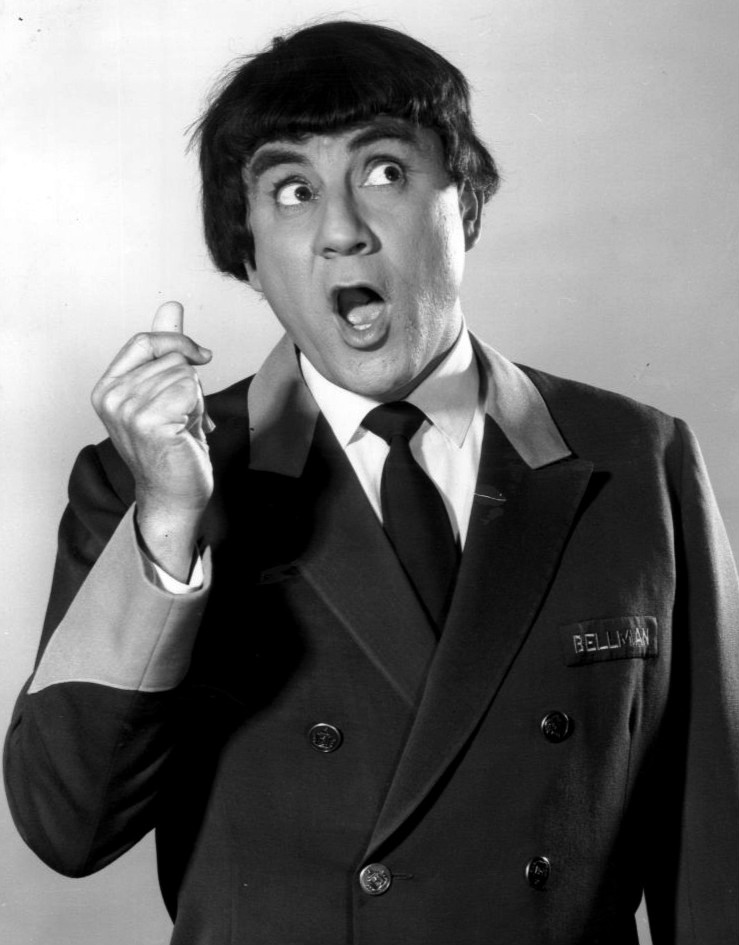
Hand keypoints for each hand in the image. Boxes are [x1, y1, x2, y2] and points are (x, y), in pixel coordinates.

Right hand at [91, 301, 213, 579]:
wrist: (176, 494)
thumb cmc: (173, 445)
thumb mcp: (167, 390)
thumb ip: (165, 349)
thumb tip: (172, 306)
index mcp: (107, 387)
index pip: (145, 340)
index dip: (178, 343)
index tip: (201, 358)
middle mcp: (111, 396)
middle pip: (170, 357)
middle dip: (190, 383)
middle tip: (182, 416)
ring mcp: (127, 409)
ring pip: (184, 373)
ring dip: (196, 399)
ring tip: (182, 427)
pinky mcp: (149, 421)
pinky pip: (191, 388)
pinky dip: (199, 409)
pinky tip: (187, 433)